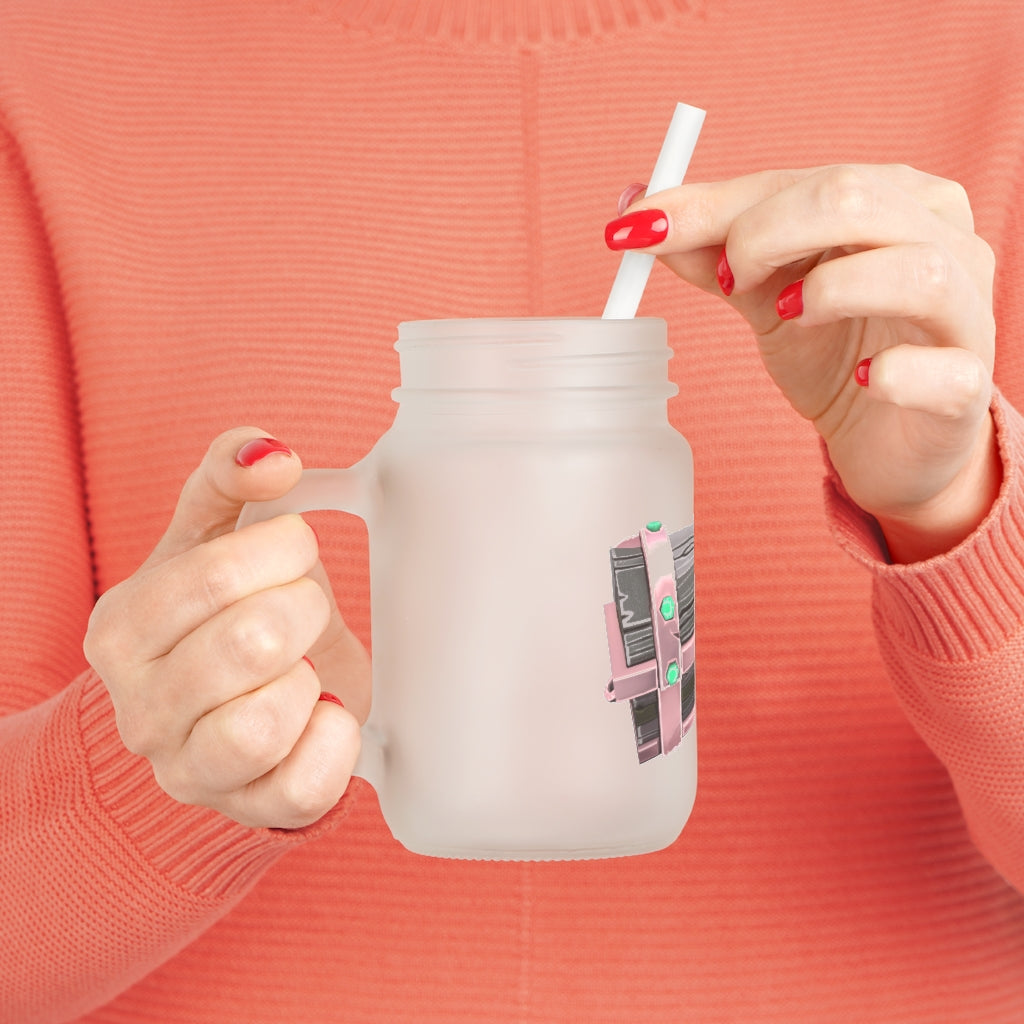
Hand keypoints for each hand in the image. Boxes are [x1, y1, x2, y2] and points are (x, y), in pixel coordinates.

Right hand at [83, 428, 369, 828]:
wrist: (232, 703)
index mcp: (122, 629)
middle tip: (304, 609)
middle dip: (304, 609)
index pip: (214, 576)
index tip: (295, 549)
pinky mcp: (248, 809)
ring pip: (264, 724)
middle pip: (251, 643)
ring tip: (304, 665)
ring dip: (309, 679)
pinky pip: (304, 787)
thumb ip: (229, 476)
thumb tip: (272, 454)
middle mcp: (139, 709)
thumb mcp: (213, 535)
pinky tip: (324, 711)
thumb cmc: (223, 612)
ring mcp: (189, 770)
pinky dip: (335, 740)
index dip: (282, 550)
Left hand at [607, 165, 1000, 561]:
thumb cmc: (834, 352)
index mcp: (893, 199)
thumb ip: (712, 252)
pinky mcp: (967, 385)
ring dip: (830, 290)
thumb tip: (638, 212)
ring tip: (786, 316)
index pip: (800, 180)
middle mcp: (942, 239)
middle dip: (766, 233)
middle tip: (727, 281)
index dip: (715, 205)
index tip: (640, 229)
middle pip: (856, 199)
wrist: (886, 439)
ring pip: (916, 270)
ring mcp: (965, 312)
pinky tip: (863, 380)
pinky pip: (944, 370)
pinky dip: (896, 373)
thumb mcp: (764, 295)